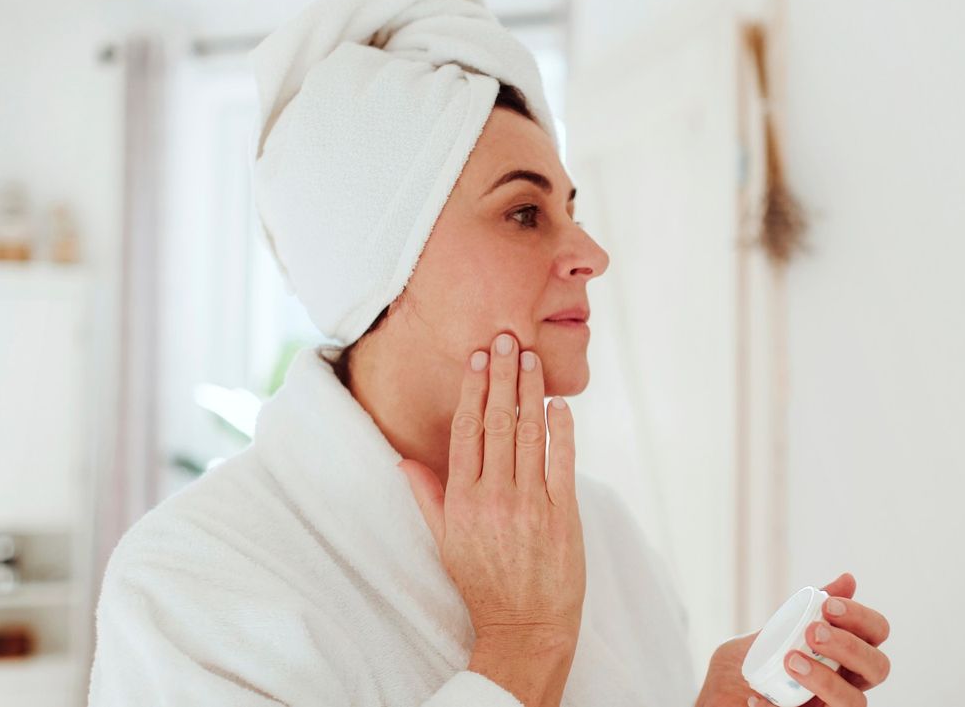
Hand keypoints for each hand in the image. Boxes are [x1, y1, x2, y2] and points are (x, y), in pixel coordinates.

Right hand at [399, 332, 584, 706]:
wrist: (525, 627)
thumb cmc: (483, 584)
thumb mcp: (445, 542)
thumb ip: (428, 497)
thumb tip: (402, 462)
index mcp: (463, 500)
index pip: (467, 431)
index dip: (474, 389)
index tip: (479, 358)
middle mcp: (495, 496)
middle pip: (498, 423)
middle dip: (502, 377)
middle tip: (506, 339)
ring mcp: (530, 504)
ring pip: (529, 434)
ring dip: (531, 392)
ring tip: (531, 359)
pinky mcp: (563, 514)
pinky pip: (562, 461)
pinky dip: (562, 430)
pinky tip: (559, 404)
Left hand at [697, 573, 891, 706]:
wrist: (722, 698)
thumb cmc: (755, 662)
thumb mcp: (776, 630)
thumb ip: (808, 608)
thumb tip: (848, 578)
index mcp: (847, 653)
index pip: (876, 632)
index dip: (861, 617)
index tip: (827, 606)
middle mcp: (848, 682)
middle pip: (878, 667)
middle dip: (850, 646)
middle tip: (813, 632)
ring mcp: (832, 706)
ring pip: (855, 702)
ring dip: (826, 680)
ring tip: (790, 661)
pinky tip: (757, 698)